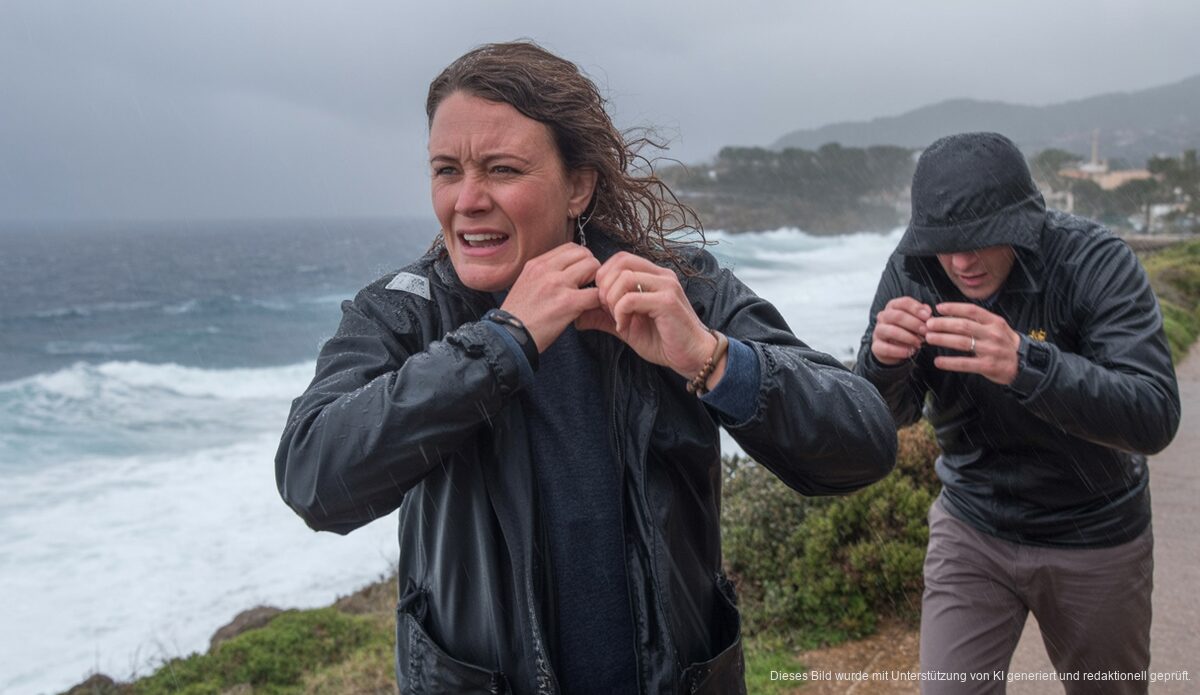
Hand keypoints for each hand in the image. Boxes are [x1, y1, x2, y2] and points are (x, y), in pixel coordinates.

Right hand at [501, 243, 600, 351]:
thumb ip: (544, 274)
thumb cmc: (518, 317)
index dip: (581, 259)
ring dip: (596, 281)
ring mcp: (558, 284)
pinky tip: (591, 309)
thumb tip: (565, 270)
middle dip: (591, 268)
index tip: (581, 273)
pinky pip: (595, 294)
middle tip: (588, 285)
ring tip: (589, 296)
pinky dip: (599, 301)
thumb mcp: (525, 284)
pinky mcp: (568, 303)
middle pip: (584, 254)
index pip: (570, 247)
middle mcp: (546, 269)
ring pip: (593, 267)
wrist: (509, 338)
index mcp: (536, 264)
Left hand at [575, 252, 723, 385]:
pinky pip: (631, 298)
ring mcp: (666, 286)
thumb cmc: (663, 341)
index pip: (620, 258)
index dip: (604, 277)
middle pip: (620, 262)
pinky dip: (620, 313)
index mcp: (652, 275)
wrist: (692, 357)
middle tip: (606, 310)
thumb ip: (603, 318)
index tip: (602, 303)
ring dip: (612, 300)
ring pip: (624, 277)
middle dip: (604, 286)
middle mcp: (661, 275)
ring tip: (616, 319)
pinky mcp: (668, 302)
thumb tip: (577, 317)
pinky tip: (623, 328)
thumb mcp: (626, 327)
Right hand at [870, 296, 930, 364]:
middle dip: (914, 324)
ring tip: (919, 343)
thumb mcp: (916, 320)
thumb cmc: (907, 330)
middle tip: (925, 331)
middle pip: (897, 316)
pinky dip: (899, 351)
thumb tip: (927, 311)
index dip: (916, 309)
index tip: (928, 317)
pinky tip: (909, 352)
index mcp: (893, 307)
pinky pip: (886, 348)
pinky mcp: (876, 346)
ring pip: (891, 331)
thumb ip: (923, 314)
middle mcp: (883, 317)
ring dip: (908, 337)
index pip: (904, 303)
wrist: (894, 348)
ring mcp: (878, 331)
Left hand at [926, 302, 1020, 384]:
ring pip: (962, 342)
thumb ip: (979, 320)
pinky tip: (938, 361)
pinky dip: (949, 362)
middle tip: (928, 325)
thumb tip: (953, 314)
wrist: (1024, 364)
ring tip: (929, 338)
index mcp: (994, 321)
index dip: (954, 308)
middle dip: (943, 324)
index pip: (972, 310)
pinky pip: (965, 363)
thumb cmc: (1005, 344)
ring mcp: (990, 350)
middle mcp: (992, 334)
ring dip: (943, 339)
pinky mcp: (988, 366)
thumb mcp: (998, 327)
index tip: (939, 308)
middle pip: (963, 326)